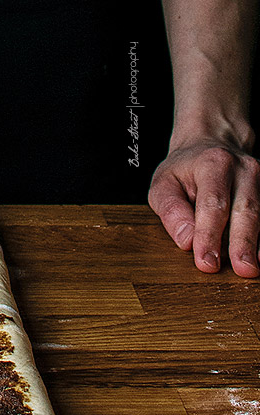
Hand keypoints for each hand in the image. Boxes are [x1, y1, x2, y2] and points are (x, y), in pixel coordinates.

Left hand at [148, 138, 259, 277]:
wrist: (210, 145)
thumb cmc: (185, 170)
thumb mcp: (164, 183)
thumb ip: (171, 209)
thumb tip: (186, 240)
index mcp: (213, 163)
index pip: (212, 204)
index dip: (209, 235)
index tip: (207, 262)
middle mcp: (243, 169)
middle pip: (245, 210)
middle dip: (243, 242)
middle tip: (242, 269)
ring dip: (256, 244)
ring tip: (251, 268)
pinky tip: (259, 256)